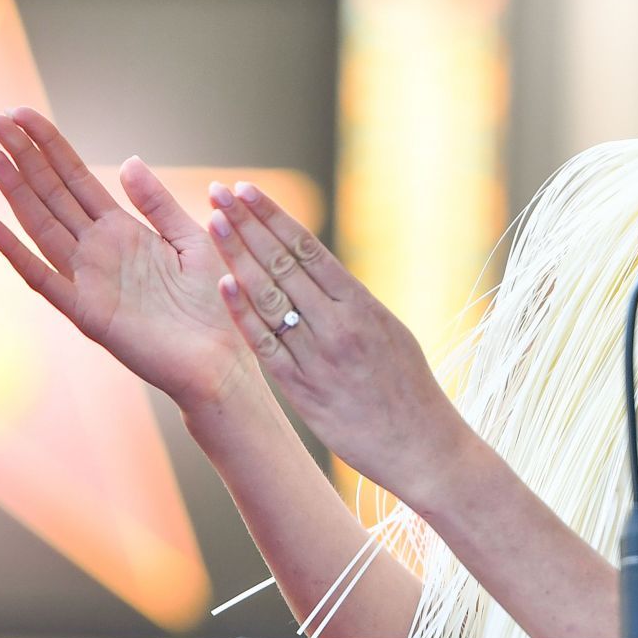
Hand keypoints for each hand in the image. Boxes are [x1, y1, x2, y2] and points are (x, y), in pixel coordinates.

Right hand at [0, 108, 253, 410]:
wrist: (225, 360)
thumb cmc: (215, 304)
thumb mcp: (193, 239)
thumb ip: (157, 204)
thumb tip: (128, 160)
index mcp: (123, 231)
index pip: (76, 178)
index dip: (50, 146)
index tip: (21, 114)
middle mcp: (98, 251)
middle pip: (52, 194)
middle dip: (24, 156)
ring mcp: (88, 280)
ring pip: (41, 225)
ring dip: (14, 191)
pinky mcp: (87, 312)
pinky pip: (43, 279)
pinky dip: (13, 252)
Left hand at [204, 179, 469, 507]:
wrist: (424, 448)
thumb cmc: (410, 393)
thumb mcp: (391, 335)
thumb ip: (353, 307)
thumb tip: (323, 280)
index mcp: (364, 305)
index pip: (310, 248)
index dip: (274, 216)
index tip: (247, 190)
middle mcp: (341, 324)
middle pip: (285, 263)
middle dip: (248, 224)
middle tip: (218, 191)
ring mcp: (320, 356)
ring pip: (270, 297)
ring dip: (238, 257)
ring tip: (213, 224)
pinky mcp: (304, 390)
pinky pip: (267, 345)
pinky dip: (243, 313)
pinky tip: (221, 284)